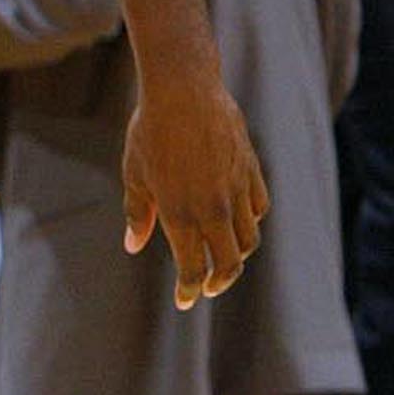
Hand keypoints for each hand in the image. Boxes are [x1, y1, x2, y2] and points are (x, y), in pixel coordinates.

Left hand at [121, 71, 268, 307]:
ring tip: (223, 259)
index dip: (188, 290)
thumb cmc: (150, 133)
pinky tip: (239, 223)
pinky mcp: (251, 171)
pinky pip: (259, 208)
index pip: (192, 269)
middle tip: (207, 287)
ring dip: (238, 255)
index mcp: (181, 215)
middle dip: (219, 282)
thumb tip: (134, 246)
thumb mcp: (135, 176)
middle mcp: (215, 209)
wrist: (185, 92)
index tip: (184, 301)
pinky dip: (251, 222)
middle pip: (230, 263)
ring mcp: (237, 191)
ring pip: (249, 238)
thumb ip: (138, 215)